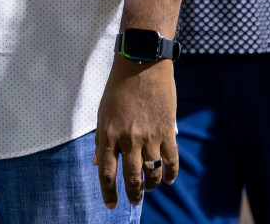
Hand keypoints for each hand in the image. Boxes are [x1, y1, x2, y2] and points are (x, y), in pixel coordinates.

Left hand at [93, 57, 177, 208]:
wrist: (142, 65)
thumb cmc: (119, 87)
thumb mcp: (103, 112)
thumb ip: (102, 140)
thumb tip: (98, 162)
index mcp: (108, 134)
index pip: (107, 172)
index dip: (109, 192)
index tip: (111, 205)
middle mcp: (127, 139)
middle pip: (131, 177)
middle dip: (133, 194)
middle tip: (135, 202)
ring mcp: (149, 137)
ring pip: (152, 172)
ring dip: (152, 185)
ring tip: (150, 188)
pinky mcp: (167, 131)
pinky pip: (171, 160)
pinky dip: (170, 173)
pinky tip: (168, 179)